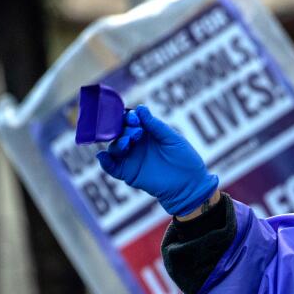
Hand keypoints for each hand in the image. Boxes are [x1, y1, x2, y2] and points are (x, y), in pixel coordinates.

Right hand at [96, 105, 218, 216]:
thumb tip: (140, 108)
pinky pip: (111, 167)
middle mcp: (135, 144)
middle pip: (120, 132)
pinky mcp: (128, 173)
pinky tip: (103, 157)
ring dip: (117, 144)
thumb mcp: (173, 139)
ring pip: (115, 148)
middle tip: (136, 133)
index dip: (129, 118)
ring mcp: (131, 158)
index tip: (135, 119)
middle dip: (124, 130)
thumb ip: (156, 126)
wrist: (189, 185)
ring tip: (126, 143)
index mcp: (146, 133)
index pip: (130, 121)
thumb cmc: (185, 160)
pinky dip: (105, 162)